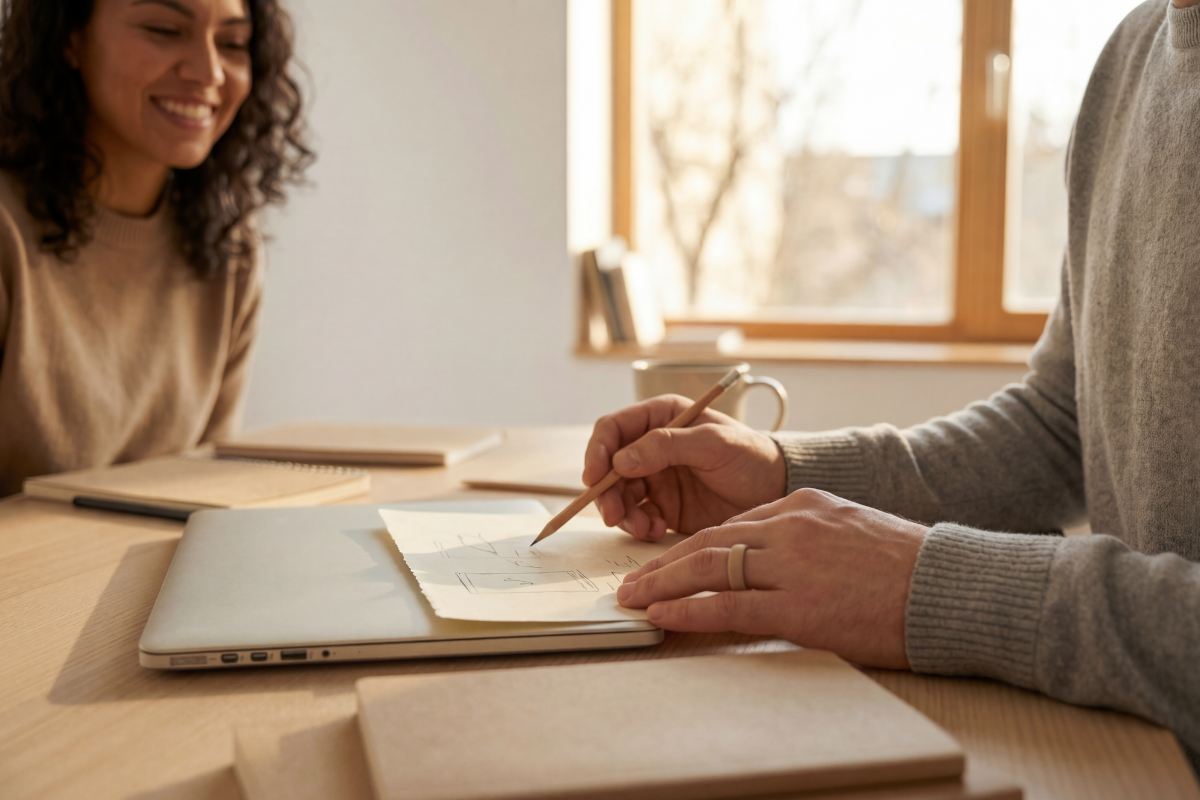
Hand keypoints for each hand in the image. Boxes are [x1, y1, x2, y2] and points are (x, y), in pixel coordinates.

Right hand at [583, 395, 786, 539]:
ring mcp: (655, 477)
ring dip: (622, 514)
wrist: (776, 491)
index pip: (613, 429)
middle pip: (608, 467)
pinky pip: (636, 517)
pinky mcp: (663, 506)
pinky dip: (638, 527)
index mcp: (660, 417)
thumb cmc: (751, 456)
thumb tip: (621, 460)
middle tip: (614, 516)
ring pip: (618, 495)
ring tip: (642, 528)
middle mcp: (651, 446)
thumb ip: (668, 445)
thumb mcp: (714, 443)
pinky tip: (655, 531)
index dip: (597, 452)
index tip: (593, 478)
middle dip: (606, 492)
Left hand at [614, 488, 927, 668]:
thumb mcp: (851, 529)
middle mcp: (789, 528)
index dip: (692, 547)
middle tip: (632, 581)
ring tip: (633, 599)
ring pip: (708, 568)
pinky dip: (687, 611)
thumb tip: (775, 560)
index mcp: (802, 505)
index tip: (669, 562)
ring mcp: (790, 566)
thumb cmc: (908, 566)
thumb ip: (808, 538)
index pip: (732, 526)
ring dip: (662, 585)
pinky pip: (726, 607)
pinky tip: (662, 617)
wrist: (949, 587)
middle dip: (664, 563)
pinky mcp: (797, 607)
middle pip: (708, 542)